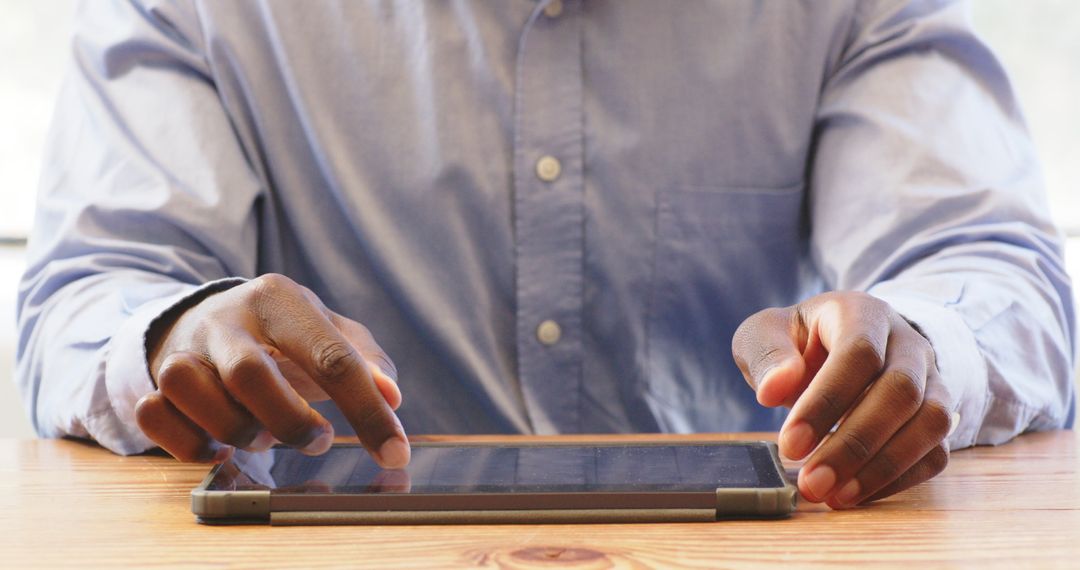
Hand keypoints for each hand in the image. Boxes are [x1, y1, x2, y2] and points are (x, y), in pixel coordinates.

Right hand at [134, 274, 409, 467]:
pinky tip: (220, 447)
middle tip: (318, 441)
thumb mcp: (329, 330)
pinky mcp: (154, 380)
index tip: (395, 452)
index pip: (331, 355)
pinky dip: (190, 443)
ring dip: (236, 430)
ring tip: (265, 437)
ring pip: (191, 391)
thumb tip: (391, 397)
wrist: (206, 317)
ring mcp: (183, 348)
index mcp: (278, 299)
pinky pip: (154, 415)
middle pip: (250, 374)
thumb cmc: (283, 333)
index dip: (367, 410)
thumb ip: (366, 360)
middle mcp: (225, 318)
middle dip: (290, 422)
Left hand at [732, 291, 953, 507]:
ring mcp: (931, 379)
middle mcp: (907, 342)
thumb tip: (773, 389)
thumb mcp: (765, 334)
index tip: (790, 445)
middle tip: (811, 482)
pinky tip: (856, 494)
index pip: (859, 353)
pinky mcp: (937, 416)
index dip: (826, 402)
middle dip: (854, 445)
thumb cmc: (796, 342)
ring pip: (930, 422)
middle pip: (900, 391)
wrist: (836, 343)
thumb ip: (766, 354)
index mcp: (862, 313)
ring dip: (882, 467)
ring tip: (834, 496)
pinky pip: (936, 452)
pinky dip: (899, 480)